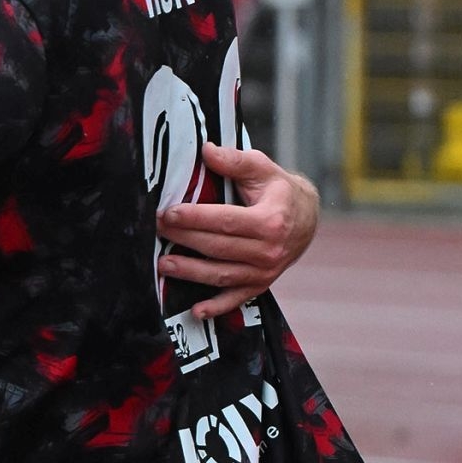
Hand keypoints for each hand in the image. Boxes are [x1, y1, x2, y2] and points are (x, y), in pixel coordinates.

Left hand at [157, 142, 319, 319]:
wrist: (306, 217)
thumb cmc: (277, 190)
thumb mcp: (262, 168)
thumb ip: (235, 160)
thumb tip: (206, 150)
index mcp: (271, 221)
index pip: (226, 221)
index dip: (195, 218)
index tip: (168, 213)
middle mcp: (269, 250)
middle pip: (218, 248)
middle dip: (184, 240)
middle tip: (155, 231)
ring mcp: (265, 271)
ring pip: (221, 274)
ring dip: (190, 273)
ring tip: (163, 265)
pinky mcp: (260, 283)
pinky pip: (236, 298)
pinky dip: (216, 307)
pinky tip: (195, 311)